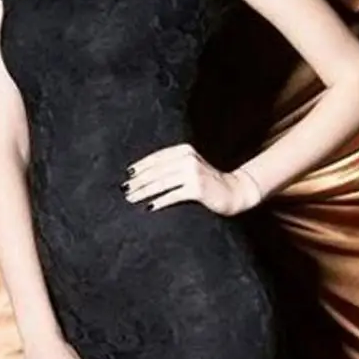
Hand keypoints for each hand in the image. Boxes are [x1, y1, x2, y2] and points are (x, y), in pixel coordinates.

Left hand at [121, 143, 261, 216]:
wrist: (233, 192)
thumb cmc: (208, 183)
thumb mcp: (190, 168)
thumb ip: (173, 167)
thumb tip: (144, 176)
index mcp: (184, 150)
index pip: (157, 157)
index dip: (140, 166)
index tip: (127, 176)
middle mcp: (188, 158)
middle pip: (156, 170)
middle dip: (138, 181)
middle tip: (124, 190)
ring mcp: (193, 172)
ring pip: (161, 182)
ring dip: (143, 192)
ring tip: (131, 199)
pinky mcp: (197, 187)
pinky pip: (173, 195)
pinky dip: (160, 201)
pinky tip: (149, 207)